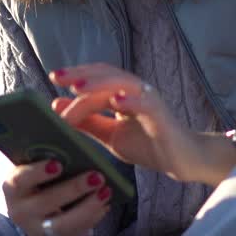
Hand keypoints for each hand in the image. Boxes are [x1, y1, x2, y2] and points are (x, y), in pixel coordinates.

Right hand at [3, 158, 112, 235]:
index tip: (58, 164)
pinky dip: (92, 218)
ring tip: (106, 192)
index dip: (38, 173)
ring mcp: (35, 228)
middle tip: (97, 176)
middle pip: (46, 202)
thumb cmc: (36, 179)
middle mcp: (19, 210)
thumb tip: (70, 133)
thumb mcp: (32, 168)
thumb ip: (44, 155)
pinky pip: (74, 232)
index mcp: (12, 185)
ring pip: (62, 224)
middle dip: (73, 189)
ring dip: (87, 207)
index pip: (21, 179)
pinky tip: (105, 205)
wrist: (30, 211)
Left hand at [49, 64, 235, 185]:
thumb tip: (57, 105)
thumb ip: (87, 121)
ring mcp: (150, 101)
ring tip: (78, 87)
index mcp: (122, 93)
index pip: (96, 80)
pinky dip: (132, 101)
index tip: (53, 79)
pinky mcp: (162, 116)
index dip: (75, 77)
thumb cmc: (148, 145)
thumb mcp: (110, 135)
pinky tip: (116, 102)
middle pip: (107, 74)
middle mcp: (135, 91)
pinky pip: (147, 104)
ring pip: (123, 84)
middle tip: (58, 77)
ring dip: (99, 84)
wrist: (181, 161)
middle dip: (82, 74)